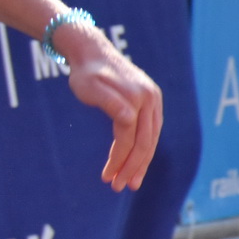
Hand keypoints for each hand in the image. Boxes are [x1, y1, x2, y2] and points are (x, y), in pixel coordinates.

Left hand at [59, 25, 162, 191]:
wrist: (91, 51)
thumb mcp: (89, 86)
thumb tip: (128, 118)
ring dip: (140, 162)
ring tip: (130, 181)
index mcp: (138, 98)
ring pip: (150, 139)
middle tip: (121, 187)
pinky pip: (150, 131)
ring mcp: (153, 101)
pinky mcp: (151, 102)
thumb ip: (108, 101)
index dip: (120, 160)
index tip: (107, 178)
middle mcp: (151, 100)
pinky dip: (143, 148)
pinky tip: (135, 162)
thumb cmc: (85, 72)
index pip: (130, 138)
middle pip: (145, 142)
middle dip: (133, 168)